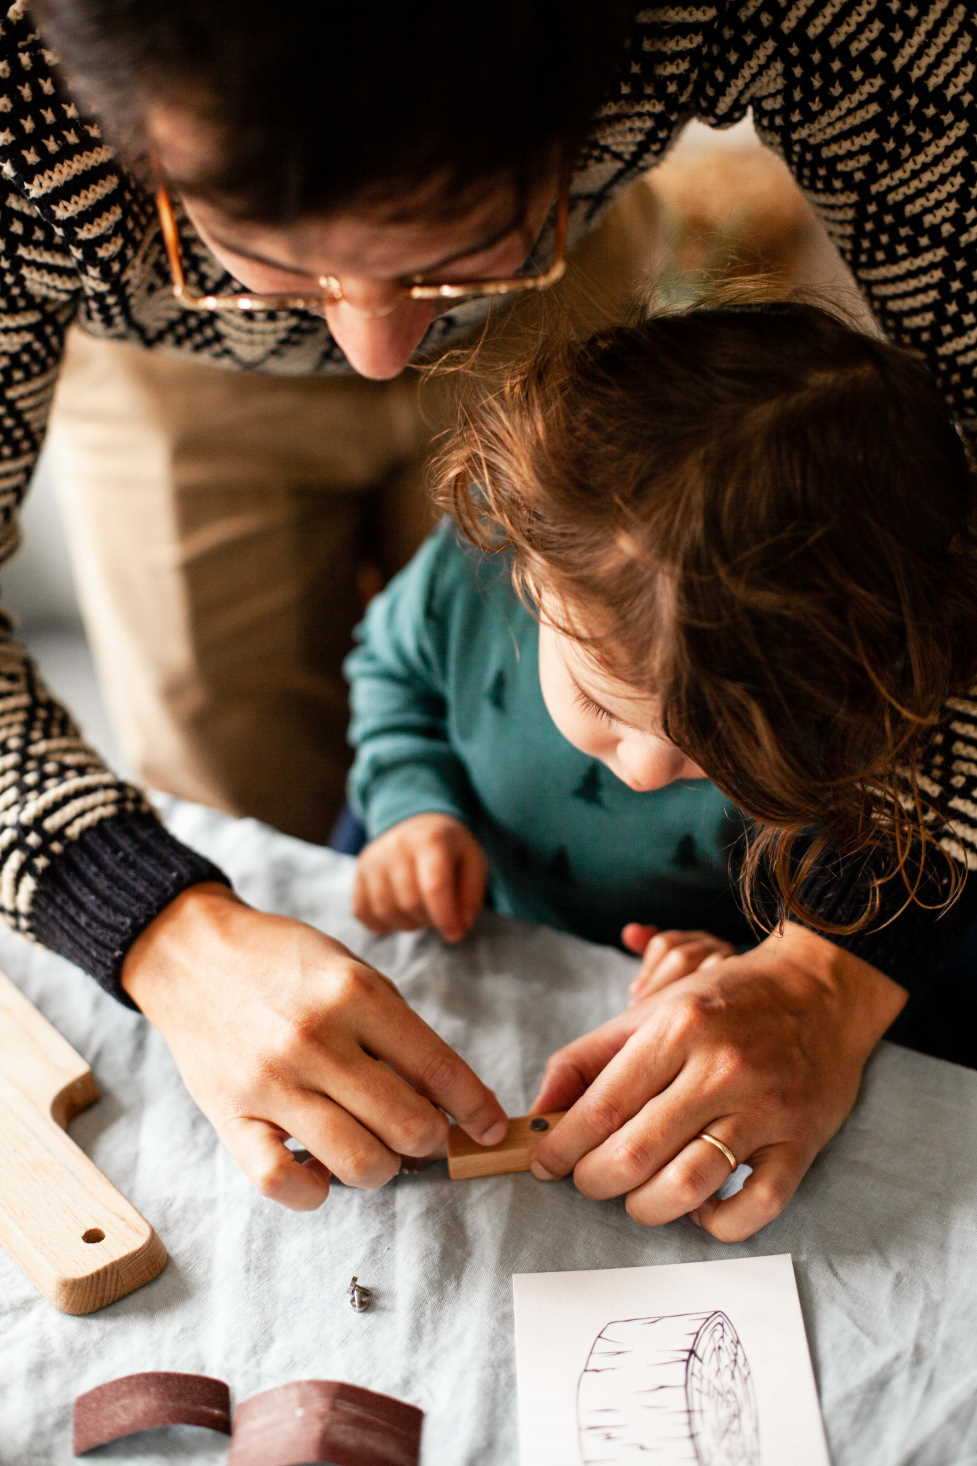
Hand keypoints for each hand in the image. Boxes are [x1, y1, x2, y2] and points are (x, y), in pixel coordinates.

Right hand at [122, 883, 506, 1209]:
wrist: (193, 955)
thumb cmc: (284, 963)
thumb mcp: (352, 970)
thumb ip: (396, 1030)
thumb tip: (447, 1099)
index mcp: (355, 994)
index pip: (438, 1068)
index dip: (476, 1108)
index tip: (491, 1129)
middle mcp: (316, 1039)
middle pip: (407, 1125)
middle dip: (432, 1140)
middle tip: (425, 1134)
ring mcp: (271, 1082)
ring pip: (359, 1163)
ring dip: (383, 1168)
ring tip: (377, 1149)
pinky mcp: (230, 1116)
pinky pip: (281, 1182)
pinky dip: (313, 1192)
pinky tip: (321, 1173)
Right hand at [353, 813, 487, 942]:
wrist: (415, 825)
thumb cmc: (449, 850)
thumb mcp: (473, 862)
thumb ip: (471, 896)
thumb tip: (459, 928)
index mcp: (430, 840)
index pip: (434, 887)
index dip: (446, 918)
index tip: (455, 934)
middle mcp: (396, 846)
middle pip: (410, 903)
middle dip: (429, 919)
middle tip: (439, 914)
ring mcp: (372, 860)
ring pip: (386, 912)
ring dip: (408, 923)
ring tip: (421, 911)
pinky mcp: (357, 875)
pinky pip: (364, 913)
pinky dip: (383, 923)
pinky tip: (399, 912)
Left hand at [529, 922, 906, 1240]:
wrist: (821, 991)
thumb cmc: (726, 1003)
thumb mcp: (653, 1009)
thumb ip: (589, 1058)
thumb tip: (539, 1111)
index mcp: (679, 1028)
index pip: (603, 1106)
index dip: (562, 1146)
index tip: (545, 1163)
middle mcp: (722, 1069)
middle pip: (637, 1153)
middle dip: (595, 1180)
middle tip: (588, 1180)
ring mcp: (765, 1110)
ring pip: (689, 1186)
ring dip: (646, 1207)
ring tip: (636, 1196)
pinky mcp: (801, 1144)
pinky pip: (756, 1207)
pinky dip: (718, 1224)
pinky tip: (699, 1210)